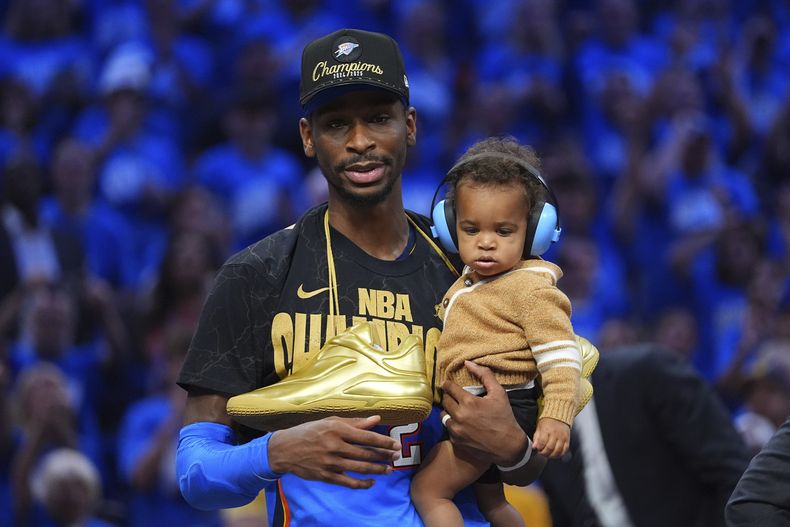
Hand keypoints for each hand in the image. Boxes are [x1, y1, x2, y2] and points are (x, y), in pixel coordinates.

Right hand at [267, 415, 400, 488]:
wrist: (285, 449)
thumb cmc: (309, 431)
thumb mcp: (330, 421)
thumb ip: (354, 422)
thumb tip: (376, 419)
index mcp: (337, 429)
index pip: (366, 436)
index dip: (383, 441)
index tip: (395, 444)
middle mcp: (334, 446)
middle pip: (365, 453)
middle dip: (384, 456)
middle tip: (396, 457)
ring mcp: (330, 462)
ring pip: (360, 468)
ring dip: (377, 470)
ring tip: (388, 470)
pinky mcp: (326, 476)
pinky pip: (348, 482)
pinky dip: (362, 484)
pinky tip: (371, 482)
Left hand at [441, 360, 527, 465]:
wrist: (508, 446)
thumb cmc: (504, 417)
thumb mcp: (499, 393)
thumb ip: (484, 375)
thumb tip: (468, 363)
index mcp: (468, 402)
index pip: (448, 387)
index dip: (447, 384)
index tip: (447, 383)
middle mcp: (459, 416)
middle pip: (445, 401)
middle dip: (449, 397)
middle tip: (455, 397)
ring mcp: (456, 430)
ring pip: (444, 415)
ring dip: (449, 411)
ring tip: (458, 410)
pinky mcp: (456, 441)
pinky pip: (448, 428)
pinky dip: (453, 424)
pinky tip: (462, 424)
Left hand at [533, 417, 569, 457]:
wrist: (559, 415)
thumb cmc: (548, 421)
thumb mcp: (539, 427)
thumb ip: (536, 437)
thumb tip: (534, 447)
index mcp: (546, 430)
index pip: (542, 443)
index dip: (539, 448)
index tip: (537, 449)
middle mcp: (555, 434)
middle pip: (550, 448)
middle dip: (544, 453)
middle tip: (542, 453)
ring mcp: (562, 437)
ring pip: (558, 451)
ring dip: (551, 455)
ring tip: (548, 454)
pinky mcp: (567, 440)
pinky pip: (565, 450)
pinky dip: (560, 454)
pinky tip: (555, 454)